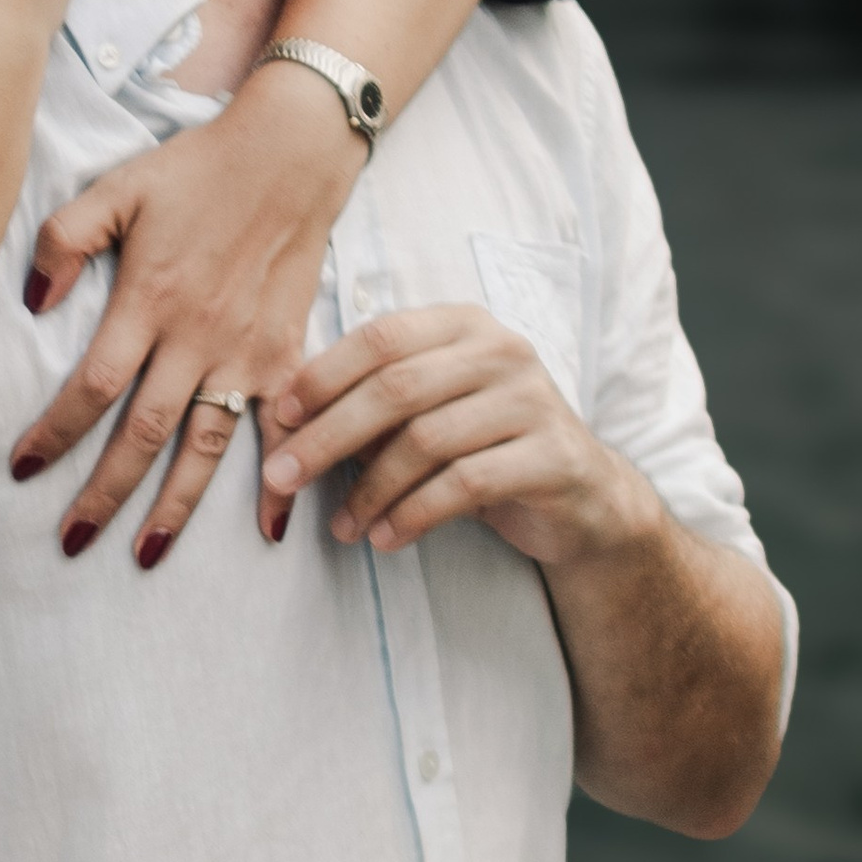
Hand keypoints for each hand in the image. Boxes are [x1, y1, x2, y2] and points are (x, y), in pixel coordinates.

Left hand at [8, 55, 363, 562]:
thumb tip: (33, 305)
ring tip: (146, 553)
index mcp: (151, 300)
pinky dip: (279, 482)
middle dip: (103, 494)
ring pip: (206, 447)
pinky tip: (269, 529)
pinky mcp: (288, 355)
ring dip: (176, 506)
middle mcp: (199, 338)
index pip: (93, 387)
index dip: (54, 432)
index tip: (21, 469)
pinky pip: (284, 429)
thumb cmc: (198, 170)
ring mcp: (248, 353)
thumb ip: (65, 241)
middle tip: (71, 542)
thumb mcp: (117, 188)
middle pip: (143, 434)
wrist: (290, 154)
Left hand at [264, 301, 660, 560]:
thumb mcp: (426, 417)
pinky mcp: (553, 454)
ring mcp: (533, 400)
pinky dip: (414, 514)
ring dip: (370, 490)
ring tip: (341, 527)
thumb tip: (287, 424)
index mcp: (463, 325)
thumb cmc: (484, 448)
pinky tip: (386, 537)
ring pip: (427, 440)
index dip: (323, 376)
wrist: (581, 496)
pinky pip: (465, 484)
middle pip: (396, 389)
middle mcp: (502, 350)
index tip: (279, 417)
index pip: (380, 337)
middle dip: (328, 436)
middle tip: (282, 479)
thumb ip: (370, 408)